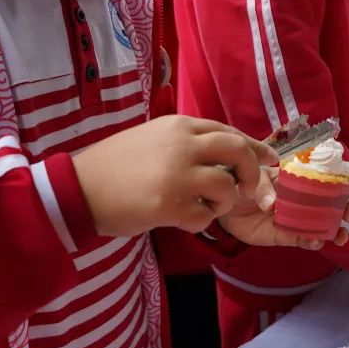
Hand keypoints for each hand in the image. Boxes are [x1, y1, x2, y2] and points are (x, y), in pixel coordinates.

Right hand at [72, 116, 278, 236]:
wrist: (78, 188)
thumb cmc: (114, 165)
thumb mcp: (153, 138)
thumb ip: (186, 142)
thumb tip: (224, 154)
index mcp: (179, 125)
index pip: (229, 131)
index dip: (254, 147)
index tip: (270, 159)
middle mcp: (182, 144)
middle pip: (238, 151)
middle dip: (252, 171)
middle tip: (249, 188)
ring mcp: (177, 174)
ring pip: (227, 186)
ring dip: (225, 202)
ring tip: (208, 207)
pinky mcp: (169, 204)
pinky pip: (205, 216)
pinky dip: (202, 222)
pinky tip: (185, 220)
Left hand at [220, 184, 348, 249]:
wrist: (226, 204)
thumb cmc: (244, 181)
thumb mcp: (254, 176)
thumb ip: (263, 187)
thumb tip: (272, 205)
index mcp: (303, 177)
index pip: (330, 176)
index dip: (345, 179)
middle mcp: (307, 198)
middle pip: (336, 202)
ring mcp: (300, 218)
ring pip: (326, 224)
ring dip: (337, 230)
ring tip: (340, 236)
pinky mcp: (288, 236)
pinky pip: (305, 239)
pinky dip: (313, 242)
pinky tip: (316, 243)